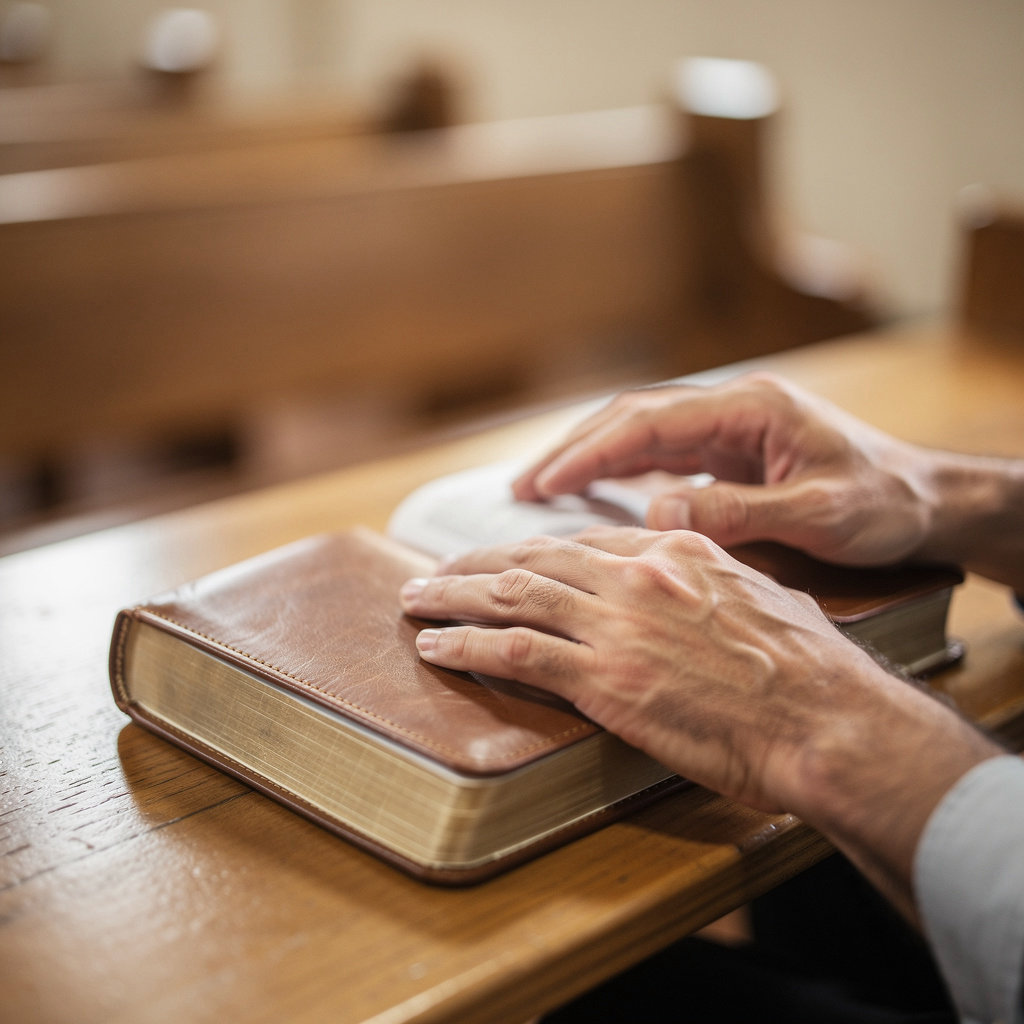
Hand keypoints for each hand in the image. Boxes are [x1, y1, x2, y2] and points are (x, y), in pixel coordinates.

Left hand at [401, 526, 900, 814]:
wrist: (825, 720)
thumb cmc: (811, 671)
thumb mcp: (766, 600)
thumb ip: (718, 584)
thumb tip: (704, 591)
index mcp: (675, 551)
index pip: (584, 542)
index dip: (533, 552)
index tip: (507, 562)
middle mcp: (636, 575)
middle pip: (533, 559)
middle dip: (475, 564)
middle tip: (436, 571)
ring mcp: (616, 623)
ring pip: (510, 595)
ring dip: (452, 595)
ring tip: (415, 598)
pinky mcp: (603, 677)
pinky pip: (513, 651)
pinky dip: (465, 644)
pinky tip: (435, 646)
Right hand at [512, 373, 939, 567]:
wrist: (928, 501)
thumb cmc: (884, 503)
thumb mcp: (820, 513)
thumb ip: (740, 512)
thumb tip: (658, 516)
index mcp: (751, 407)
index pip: (650, 421)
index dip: (592, 449)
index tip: (544, 481)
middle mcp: (732, 409)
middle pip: (633, 418)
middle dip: (574, 447)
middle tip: (521, 486)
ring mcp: (730, 429)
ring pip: (641, 435)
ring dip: (590, 457)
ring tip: (540, 489)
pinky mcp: (731, 454)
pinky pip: (661, 457)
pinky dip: (620, 472)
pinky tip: (593, 493)